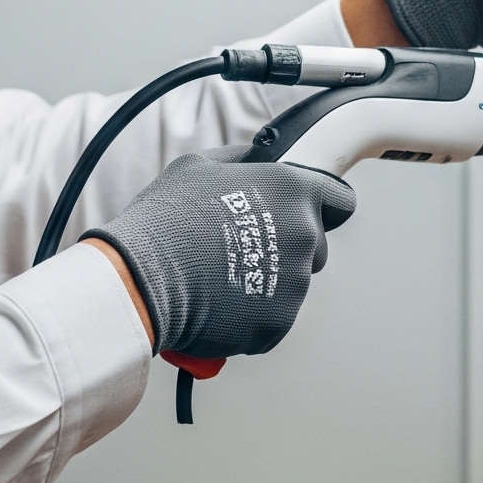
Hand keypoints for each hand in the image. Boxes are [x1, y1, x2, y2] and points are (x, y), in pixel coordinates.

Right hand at [85, 149, 356, 359]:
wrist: (142, 280)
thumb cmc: (166, 220)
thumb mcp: (198, 166)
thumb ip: (242, 159)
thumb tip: (257, 159)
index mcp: (292, 191)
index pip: (340, 201)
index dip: (323, 207)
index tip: (305, 215)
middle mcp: (303, 235)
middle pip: (316, 247)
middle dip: (289, 248)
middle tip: (243, 248)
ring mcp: (295, 282)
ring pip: (293, 284)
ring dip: (268, 282)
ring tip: (221, 276)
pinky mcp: (279, 322)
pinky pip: (273, 316)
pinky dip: (252, 314)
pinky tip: (218, 301)